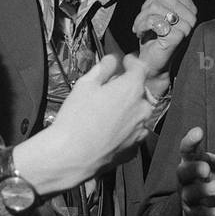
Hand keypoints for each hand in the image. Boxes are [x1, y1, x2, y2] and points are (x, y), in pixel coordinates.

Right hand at [14, 54, 152, 195]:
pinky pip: (133, 133)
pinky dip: (125, 128)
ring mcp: (141, 131)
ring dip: (128, 109)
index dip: (132, 62)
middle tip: (109, 91)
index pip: (141, 68)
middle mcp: (142, 109)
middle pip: (139, 92)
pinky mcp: (135, 148)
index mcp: (132, 89)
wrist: (72, 155)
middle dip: (127, 89)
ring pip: (138, 113)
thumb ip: (103, 68)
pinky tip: (108, 130)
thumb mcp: (85, 85)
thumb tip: (112, 60)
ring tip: (107, 113)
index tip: (125, 62)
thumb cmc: (76, 117)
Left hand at [134, 0, 196, 78]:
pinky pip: (153, 20)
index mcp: (188, 6)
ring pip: (154, 6)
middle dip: (144, 7)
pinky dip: (141, 26)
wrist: (151, 63)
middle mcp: (191, 14)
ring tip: (140, 28)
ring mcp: (186, 26)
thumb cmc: (153, 37)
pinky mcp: (177, 35)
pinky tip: (141, 34)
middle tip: (142, 21)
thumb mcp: (152, 10)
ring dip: (140, 18)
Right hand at [178, 120, 214, 215]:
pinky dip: (207, 214)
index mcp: (193, 161)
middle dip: (193, 170)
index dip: (190, 141)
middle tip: (206, 169)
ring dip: (202, 191)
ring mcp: (189, 197)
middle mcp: (187, 179)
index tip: (198, 131)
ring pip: (189, 194)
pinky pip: (198, 214)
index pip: (187, 150)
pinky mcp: (195, 214)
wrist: (214, 206)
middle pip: (183, 172)